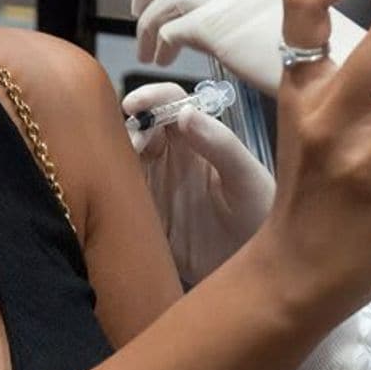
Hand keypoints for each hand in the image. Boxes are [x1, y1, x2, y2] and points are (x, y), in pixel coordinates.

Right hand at [126, 83, 274, 284]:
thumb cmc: (262, 217)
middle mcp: (173, 158)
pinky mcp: (144, 216)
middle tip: (133, 144)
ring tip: (120, 168)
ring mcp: (156, 186)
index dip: (151, 97)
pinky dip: (108, 187)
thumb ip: (221, 145)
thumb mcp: (248, 178)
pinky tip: (108, 191)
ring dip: (116, 155)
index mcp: (199, 140)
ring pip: (124, 158)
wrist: (258, 272)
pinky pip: (119, 195)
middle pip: (140, 127)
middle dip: (130, 127)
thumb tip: (185, 112)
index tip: (135, 104)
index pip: (170, 104)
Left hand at [133, 0, 368, 96]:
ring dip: (147, 27)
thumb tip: (220, 5)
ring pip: (162, 2)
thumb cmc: (313, 38)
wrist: (328, 58)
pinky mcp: (209, 25)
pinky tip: (163, 59)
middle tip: (139, 10)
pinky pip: (168, 30)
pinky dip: (159, 44)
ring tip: (149, 51)